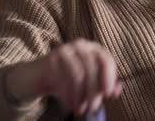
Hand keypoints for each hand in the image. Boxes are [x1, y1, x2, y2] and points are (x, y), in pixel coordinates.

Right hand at [5, 39, 121, 115]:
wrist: (36, 76)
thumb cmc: (67, 78)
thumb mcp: (87, 81)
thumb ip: (103, 84)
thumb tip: (117, 91)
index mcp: (93, 48)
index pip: (106, 59)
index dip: (109, 77)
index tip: (109, 94)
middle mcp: (80, 45)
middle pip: (92, 67)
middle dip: (94, 90)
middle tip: (93, 107)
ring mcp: (64, 50)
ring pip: (77, 75)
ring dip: (80, 96)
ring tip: (80, 109)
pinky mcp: (50, 59)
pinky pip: (62, 80)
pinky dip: (67, 96)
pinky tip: (69, 106)